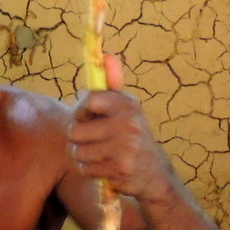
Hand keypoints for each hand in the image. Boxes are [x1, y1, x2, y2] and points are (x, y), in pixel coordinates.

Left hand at [66, 55, 175, 204]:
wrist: (154, 174)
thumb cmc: (132, 138)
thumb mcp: (126, 110)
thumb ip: (112, 85)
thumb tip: (106, 56)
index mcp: (127, 104)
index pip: (90, 99)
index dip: (80, 111)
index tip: (84, 118)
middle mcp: (128, 122)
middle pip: (75, 130)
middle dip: (78, 140)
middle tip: (92, 142)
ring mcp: (125, 146)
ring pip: (78, 151)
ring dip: (83, 157)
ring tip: (98, 156)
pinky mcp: (120, 168)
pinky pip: (85, 168)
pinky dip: (89, 171)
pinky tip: (104, 168)